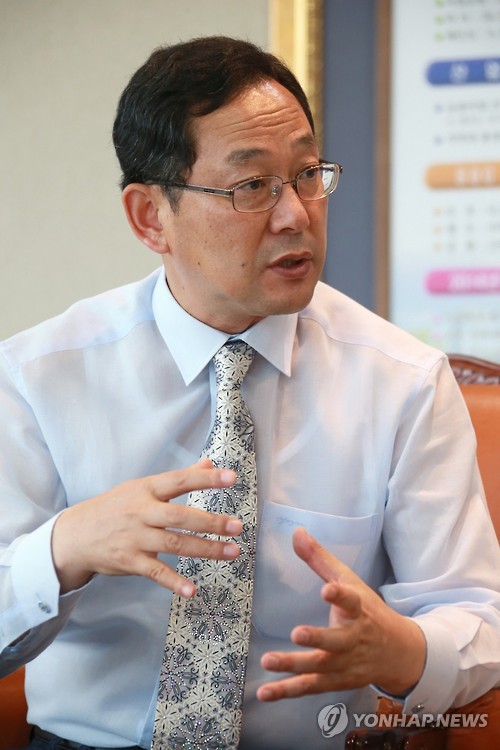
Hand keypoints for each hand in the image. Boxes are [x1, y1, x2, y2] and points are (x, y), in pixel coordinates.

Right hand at [52, 459, 241, 595]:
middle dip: (211, 522)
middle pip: (180, 516)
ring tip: (231, 552)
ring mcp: (135, 538)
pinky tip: (192, 590)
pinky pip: (155, 572)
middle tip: (237, 526)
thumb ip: (178, 478)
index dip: (206, 479)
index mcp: (147, 489)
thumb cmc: (115, 507)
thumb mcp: (142, 487)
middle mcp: (142, 512)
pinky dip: (174, 582)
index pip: (180, 480)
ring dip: (205, 549)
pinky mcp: (129, 561)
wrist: (75, 535)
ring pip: (175, 544)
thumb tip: (209, 463)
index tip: (231, 478)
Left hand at [257, 527, 425, 700]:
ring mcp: (344, 664)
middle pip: (336, 641)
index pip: (350, 600)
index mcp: (357, 609)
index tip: (328, 589)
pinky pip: (309, 688)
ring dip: (294, 666)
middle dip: (318, 638)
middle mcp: (352, 639)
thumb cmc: (367, 610)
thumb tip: (296, 531)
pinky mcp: (334, 681)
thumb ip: (320, 559)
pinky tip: (264, 692)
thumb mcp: (348, 580)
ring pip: (319, 667)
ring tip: (268, 660)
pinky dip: (287, 691)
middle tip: (297, 634)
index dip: (339, 595)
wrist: (398, 652)